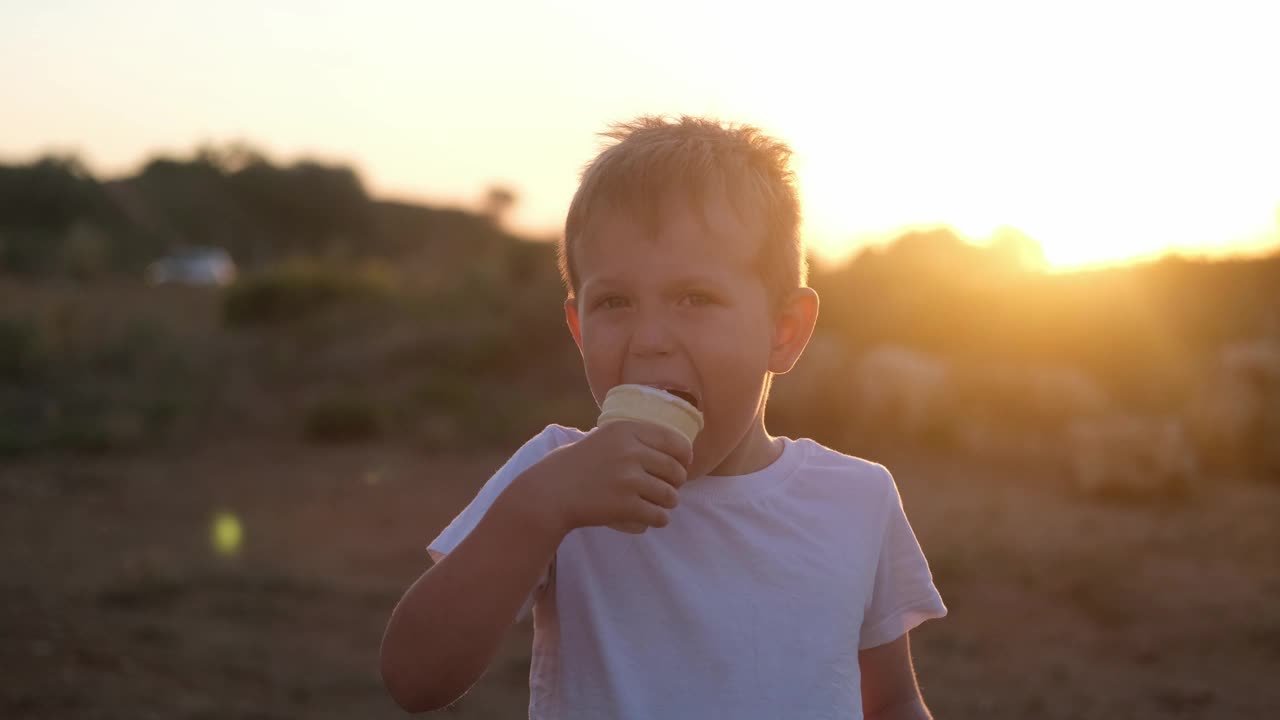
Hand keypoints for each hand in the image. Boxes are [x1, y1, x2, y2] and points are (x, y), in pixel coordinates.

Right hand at [513, 421, 690, 534]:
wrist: (550, 492)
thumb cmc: (576, 465)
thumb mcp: (604, 437)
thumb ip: (635, 439)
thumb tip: (677, 449)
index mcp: (627, 430)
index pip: (675, 442)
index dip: (685, 457)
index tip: (682, 465)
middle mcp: (631, 452)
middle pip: (676, 471)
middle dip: (676, 483)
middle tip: (665, 488)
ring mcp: (629, 480)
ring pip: (671, 496)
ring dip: (667, 503)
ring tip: (655, 503)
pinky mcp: (626, 506)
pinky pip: (660, 516)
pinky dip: (658, 519)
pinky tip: (649, 517)